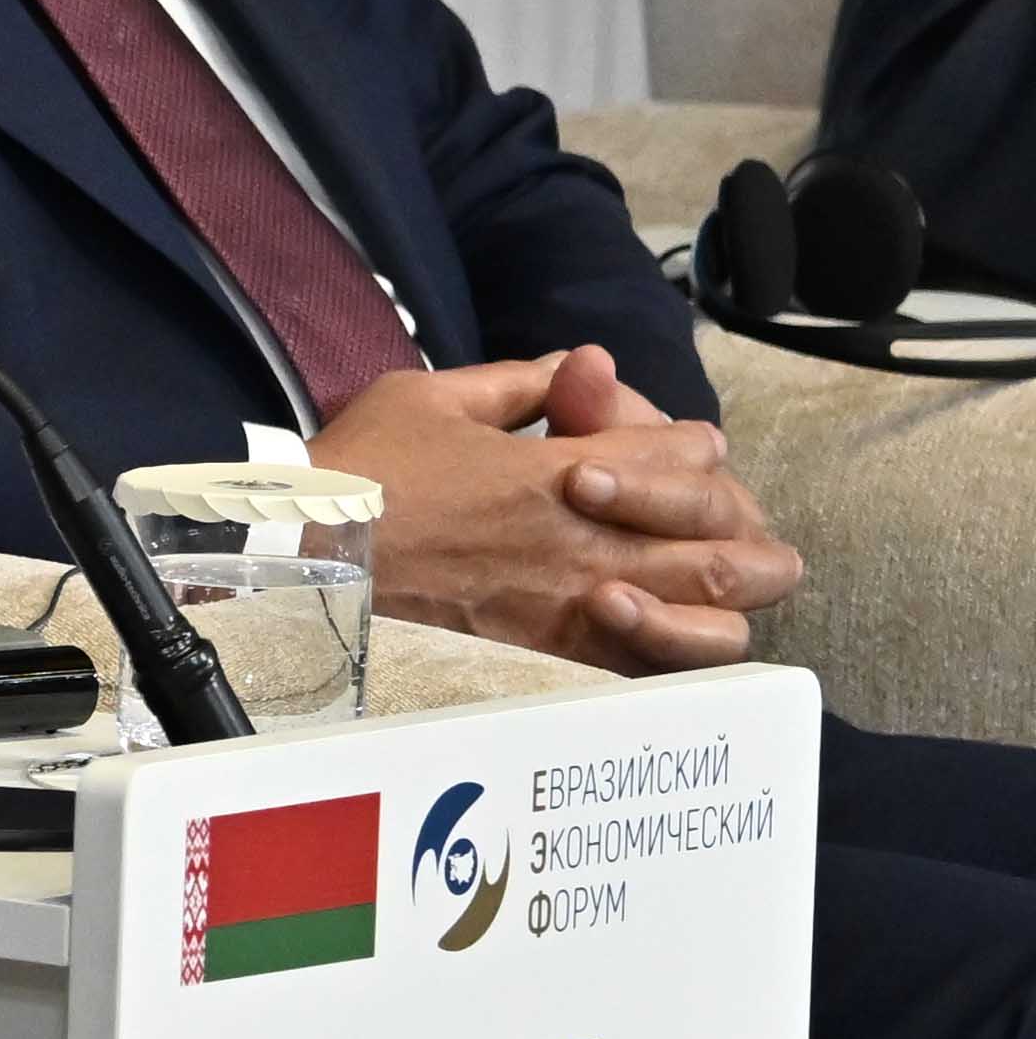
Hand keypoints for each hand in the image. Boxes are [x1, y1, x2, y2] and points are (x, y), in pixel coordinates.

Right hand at [307, 352, 795, 671]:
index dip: (691, 445)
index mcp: (563, 473)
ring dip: (727, 599)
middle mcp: (589, 547)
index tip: (670, 446)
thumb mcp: (428, 399)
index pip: (690, 454)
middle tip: (715, 518)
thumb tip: (583, 366)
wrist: (300, 569)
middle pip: (729, 544)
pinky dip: (678, 653)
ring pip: (716, 621)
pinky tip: (661, 632)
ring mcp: (579, 614)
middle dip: (738, 526)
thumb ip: (519, 383)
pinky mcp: (556, 665)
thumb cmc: (358, 479)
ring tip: (708, 585)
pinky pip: (657, 672)